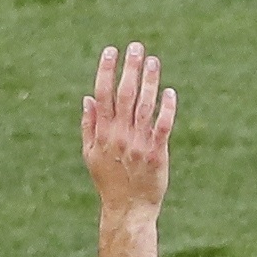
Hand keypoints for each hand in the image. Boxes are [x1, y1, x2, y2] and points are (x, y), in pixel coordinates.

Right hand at [81, 43, 174, 214]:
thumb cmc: (109, 182)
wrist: (128, 209)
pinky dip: (166, 108)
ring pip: (144, 106)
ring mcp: (138, 143)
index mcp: (102, 133)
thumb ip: (89, 125)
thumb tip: (88, 98)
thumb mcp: (91, 155)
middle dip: (129, 69)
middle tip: (136, 47)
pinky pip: (163, 126)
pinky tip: (169, 91)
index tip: (111, 51)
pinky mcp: (157, 153)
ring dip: (149, 81)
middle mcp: (119, 135)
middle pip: (124, 95)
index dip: (106, 71)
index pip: (103, 95)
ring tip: (153, 61)